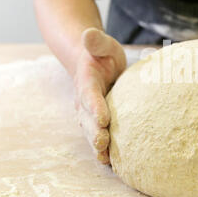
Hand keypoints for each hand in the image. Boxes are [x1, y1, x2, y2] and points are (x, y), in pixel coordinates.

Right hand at [73, 28, 125, 163]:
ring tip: (105, 159)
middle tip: (102, 143)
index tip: (103, 118)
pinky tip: (113, 163)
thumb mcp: (103, 44)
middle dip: (94, 132)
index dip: (95, 107)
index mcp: (87, 81)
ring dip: (97, 145)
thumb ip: (96, 41)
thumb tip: (88, 33)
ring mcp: (88, 113)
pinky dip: (103, 149)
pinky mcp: (96, 121)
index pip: (89, 95)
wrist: (92, 64)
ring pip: (90, 131)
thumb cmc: (102, 54)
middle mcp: (84, 100)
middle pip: (87, 118)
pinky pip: (98, 135)